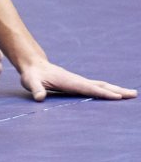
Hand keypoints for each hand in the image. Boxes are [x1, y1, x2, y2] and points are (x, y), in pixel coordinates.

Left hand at [20, 61, 136, 100]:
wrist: (33, 64)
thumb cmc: (32, 75)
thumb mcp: (31, 82)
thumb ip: (35, 89)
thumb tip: (39, 97)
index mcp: (69, 81)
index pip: (88, 88)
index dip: (102, 93)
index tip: (117, 96)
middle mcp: (77, 80)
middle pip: (100, 85)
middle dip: (116, 90)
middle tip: (134, 94)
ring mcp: (78, 80)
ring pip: (100, 85)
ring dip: (115, 89)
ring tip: (131, 94)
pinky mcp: (77, 83)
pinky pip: (95, 86)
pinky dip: (107, 89)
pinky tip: (114, 93)